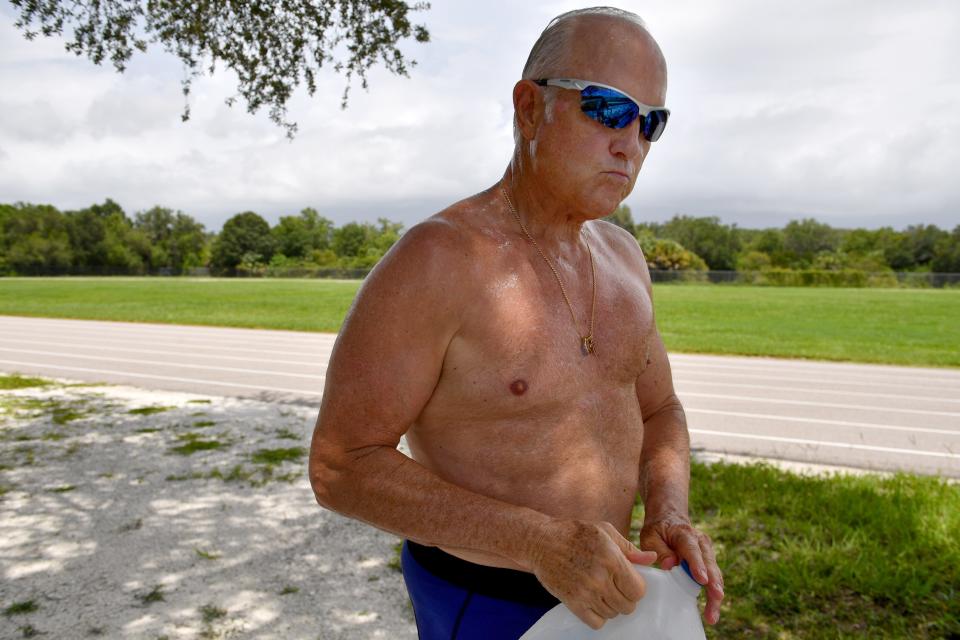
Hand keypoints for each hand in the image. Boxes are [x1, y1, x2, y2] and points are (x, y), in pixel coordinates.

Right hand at [527, 519, 658, 629]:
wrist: (541, 541)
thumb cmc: (574, 533)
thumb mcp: (604, 531)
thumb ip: (629, 549)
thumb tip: (651, 558)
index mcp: (612, 559)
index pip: (638, 590)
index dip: (635, 588)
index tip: (627, 581)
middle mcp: (601, 578)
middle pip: (627, 606)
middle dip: (624, 597)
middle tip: (614, 586)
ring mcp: (586, 593)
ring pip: (612, 614)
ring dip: (610, 606)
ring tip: (600, 591)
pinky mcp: (572, 602)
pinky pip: (596, 623)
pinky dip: (597, 616)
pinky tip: (592, 602)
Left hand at [639, 514, 723, 624]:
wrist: (669, 518)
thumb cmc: (657, 529)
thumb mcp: (650, 535)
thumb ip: (659, 550)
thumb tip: (669, 566)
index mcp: (685, 534)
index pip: (692, 550)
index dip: (698, 565)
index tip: (702, 580)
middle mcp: (701, 542)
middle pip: (709, 564)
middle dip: (714, 583)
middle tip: (717, 598)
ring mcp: (707, 551)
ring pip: (715, 574)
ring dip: (715, 594)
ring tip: (712, 615)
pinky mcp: (708, 561)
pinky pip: (713, 578)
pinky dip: (713, 593)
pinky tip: (711, 610)